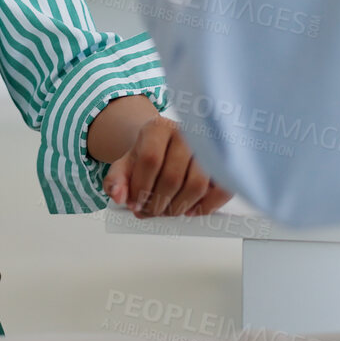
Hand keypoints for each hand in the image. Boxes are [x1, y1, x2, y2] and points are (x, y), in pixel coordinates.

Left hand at [103, 115, 232, 218]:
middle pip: (173, 177)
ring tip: (166, 211)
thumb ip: (116, 180)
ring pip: (197, 185)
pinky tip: (191, 211)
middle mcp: (186, 132)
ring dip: (179, 207)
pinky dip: (206, 206)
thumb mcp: (125, 163)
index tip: (134, 204)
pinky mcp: (223, 163)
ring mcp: (208, 147)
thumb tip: (118, 197)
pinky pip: (222, 189)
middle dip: (158, 203)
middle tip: (149, 212)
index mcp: (158, 128)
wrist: (164, 145)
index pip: (150, 160)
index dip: (141, 188)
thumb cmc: (147, 154)